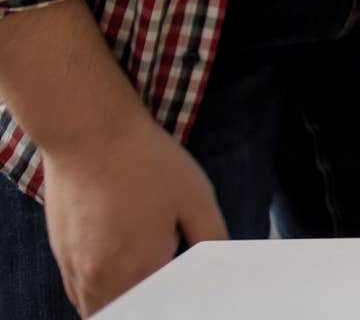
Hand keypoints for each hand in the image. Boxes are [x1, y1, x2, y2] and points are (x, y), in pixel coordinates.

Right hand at [41, 111, 226, 315]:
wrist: (89, 133)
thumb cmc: (145, 162)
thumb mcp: (196, 198)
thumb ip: (212, 238)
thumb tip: (224, 262)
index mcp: (141, 269)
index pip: (162, 305)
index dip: (179, 297)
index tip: (191, 284)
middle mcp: (102, 278)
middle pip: (129, 311)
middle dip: (151, 303)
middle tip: (169, 282)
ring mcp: (75, 269)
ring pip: (98, 309)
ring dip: (125, 303)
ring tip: (147, 278)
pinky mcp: (60, 254)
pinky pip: (78, 294)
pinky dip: (98, 295)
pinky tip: (120, 275)